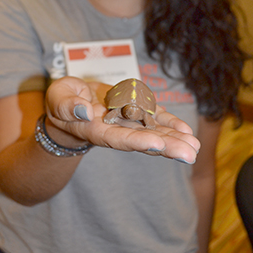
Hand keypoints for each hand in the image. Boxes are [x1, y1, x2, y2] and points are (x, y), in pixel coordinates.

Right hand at [45, 77, 199, 162]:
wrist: (72, 102)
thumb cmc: (61, 100)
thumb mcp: (57, 99)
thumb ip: (67, 106)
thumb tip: (84, 111)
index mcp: (96, 130)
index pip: (118, 138)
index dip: (137, 141)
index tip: (157, 145)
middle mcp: (115, 130)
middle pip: (142, 140)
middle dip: (166, 146)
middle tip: (190, 154)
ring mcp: (127, 122)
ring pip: (153, 131)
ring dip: (174, 139)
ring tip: (195, 146)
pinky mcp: (134, 111)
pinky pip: (154, 118)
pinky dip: (170, 124)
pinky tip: (187, 131)